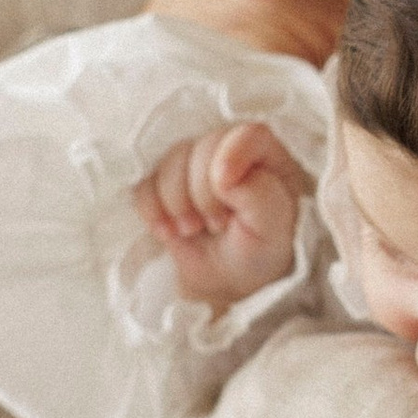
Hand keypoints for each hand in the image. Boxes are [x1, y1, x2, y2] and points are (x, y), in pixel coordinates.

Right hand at [138, 121, 307, 308]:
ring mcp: (193, 164)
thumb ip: (258, 193)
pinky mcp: (163, 183)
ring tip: (194, 230)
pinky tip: (169, 231)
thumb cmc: (259, 251)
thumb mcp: (274, 228)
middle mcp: (229, 151)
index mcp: (267, 157)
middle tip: (216, 224)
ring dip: (176, 204)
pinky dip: (152, 210)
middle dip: (202, 194)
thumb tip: (222, 172)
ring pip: (169, 161)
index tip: (226, 191)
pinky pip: (144, 182)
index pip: (248, 134)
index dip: (230, 156)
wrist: (228, 282)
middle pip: (200, 147)